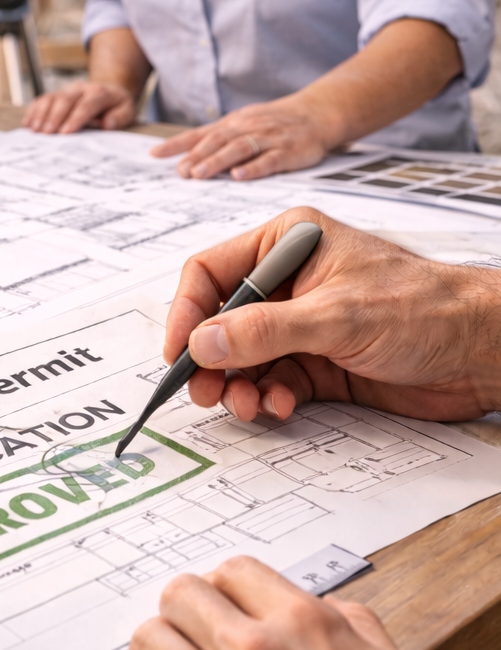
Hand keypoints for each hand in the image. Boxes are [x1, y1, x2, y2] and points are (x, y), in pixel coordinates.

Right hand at [23, 80, 136, 133]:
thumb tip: (108, 124)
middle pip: (65, 99)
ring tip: (35, 130)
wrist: (108, 90)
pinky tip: (27, 124)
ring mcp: (67, 90)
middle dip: (55, 116)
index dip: (76, 117)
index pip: (87, 104)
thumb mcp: (127, 110)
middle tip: (47, 133)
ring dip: (41, 114)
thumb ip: (120, 117)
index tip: (66, 132)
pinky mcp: (57, 94)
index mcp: (100, 93)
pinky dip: (33, 111)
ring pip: (51, 98)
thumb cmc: (116, 106)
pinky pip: (42, 99)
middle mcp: (81, 89)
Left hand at [151, 97, 329, 179]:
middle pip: (217, 141)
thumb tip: (186, 155)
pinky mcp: (287, 151)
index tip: (155, 154)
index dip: (178, 143)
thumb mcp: (244, 123)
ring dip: (217, 161)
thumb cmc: (275, 122)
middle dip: (197, 156)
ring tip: (199, 173)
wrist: (317, 113)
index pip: (200, 133)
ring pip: (238, 149)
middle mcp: (247, 128)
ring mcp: (267, 138)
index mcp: (234, 124)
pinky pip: (268, 159)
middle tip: (180, 171)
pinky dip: (253, 167)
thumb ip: (218, 138)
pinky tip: (239, 176)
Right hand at [164, 208, 500, 422]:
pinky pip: (273, 381)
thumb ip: (265, 330)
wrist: (480, 350)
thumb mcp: (336, 316)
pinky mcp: (319, 361)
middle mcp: (289, 280)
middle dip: (211, 359)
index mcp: (288, 242)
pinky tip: (282, 407)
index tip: (178, 353)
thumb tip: (204, 342)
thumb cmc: (424, 308)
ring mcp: (303, 323)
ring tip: (247, 406)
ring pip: (244, 357)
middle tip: (205, 393)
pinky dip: (269, 398)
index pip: (212, 271)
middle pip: (222, 319)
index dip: (187, 312)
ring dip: (239, 385)